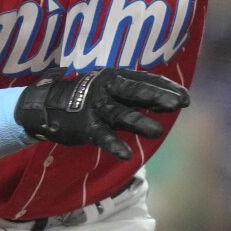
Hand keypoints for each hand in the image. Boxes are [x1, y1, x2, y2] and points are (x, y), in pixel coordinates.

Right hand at [15, 68, 189, 159]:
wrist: (46, 104)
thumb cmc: (87, 97)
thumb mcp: (111, 90)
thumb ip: (136, 96)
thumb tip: (170, 101)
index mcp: (115, 76)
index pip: (145, 79)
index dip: (166, 88)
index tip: (185, 97)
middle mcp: (106, 88)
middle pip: (135, 91)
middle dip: (158, 97)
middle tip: (179, 104)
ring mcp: (95, 106)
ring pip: (122, 115)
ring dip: (140, 122)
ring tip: (158, 131)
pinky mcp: (84, 125)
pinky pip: (102, 136)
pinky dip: (114, 144)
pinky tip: (126, 154)